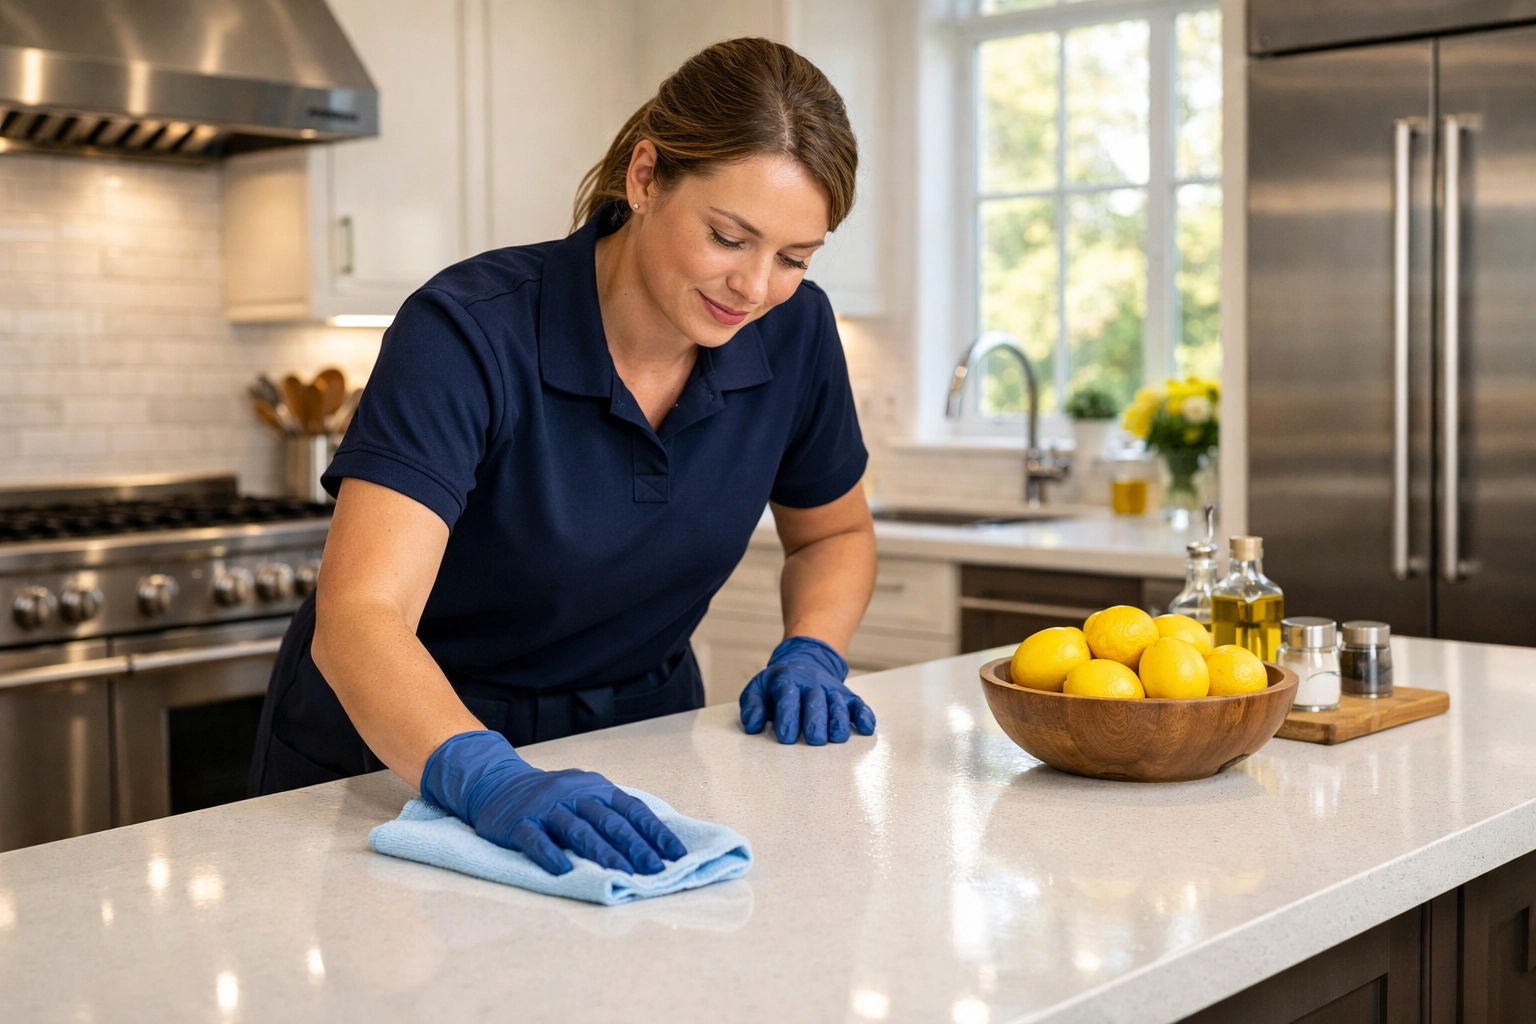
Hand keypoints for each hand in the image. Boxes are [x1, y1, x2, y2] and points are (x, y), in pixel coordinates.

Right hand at [420, 731, 686, 875]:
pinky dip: (551, 855)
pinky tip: (564, 871)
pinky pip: (536, 839)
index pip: (632, 809)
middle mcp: (574, 793)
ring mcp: (546, 807)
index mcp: (595, 787)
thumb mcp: (584, 795)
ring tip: (622, 874)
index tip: (676, 855)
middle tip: (654, 870)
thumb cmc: (551, 798)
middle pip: (608, 821)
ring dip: (602, 853)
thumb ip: (611, 814)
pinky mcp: (519, 823)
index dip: (655, 832)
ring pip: (578, 830)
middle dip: (635, 847)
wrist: (497, 783)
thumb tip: (652, 846)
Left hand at [739, 636, 875, 744]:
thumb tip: (753, 726)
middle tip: (814, 739)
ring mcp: (831, 689)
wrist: (802, 665)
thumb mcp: (757, 689)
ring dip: (839, 721)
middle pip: (816, 702)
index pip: (787, 698)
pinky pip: (858, 705)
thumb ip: (752, 706)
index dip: (788, 717)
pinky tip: (865, 729)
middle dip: (816, 721)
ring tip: (836, 737)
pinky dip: (864, 716)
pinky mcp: (847, 697)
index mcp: (786, 681)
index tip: (786, 736)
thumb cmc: (777, 687)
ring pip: (838, 704)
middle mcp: (811, 684)